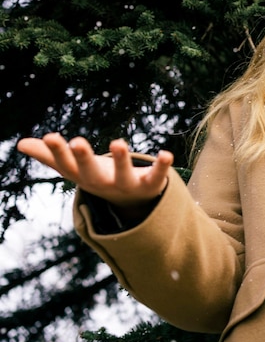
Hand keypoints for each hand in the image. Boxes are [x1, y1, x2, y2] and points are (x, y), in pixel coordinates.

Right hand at [17, 134, 173, 208]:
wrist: (134, 205)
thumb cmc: (101, 178)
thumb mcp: (76, 168)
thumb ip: (51, 156)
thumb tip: (21, 144)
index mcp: (85, 178)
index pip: (68, 166)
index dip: (58, 153)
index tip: (50, 136)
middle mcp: (104, 184)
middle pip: (92, 172)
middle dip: (84, 158)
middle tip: (77, 141)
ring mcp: (127, 186)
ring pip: (124, 174)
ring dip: (121, 160)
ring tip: (118, 142)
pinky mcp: (150, 185)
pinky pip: (157, 176)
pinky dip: (162, 166)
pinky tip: (166, 153)